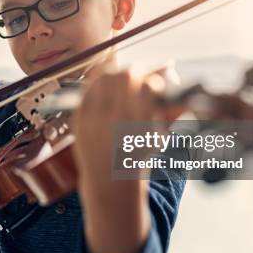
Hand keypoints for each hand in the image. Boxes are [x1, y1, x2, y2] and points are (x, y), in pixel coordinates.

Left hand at [72, 65, 168, 191]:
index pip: (148, 87)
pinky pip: (86, 91)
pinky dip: (97, 84)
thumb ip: (169, 108)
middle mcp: (115, 123)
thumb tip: (173, 76)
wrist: (109, 182)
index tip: (155, 83)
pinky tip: (106, 87)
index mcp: (140, 126)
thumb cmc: (138, 157)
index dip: (155, 80)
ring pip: (104, 78)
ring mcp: (93, 121)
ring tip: (123, 78)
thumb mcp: (158, 137)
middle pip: (125, 77)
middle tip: (140, 71)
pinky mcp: (79, 121)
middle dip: (136, 70)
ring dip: (116, 73)